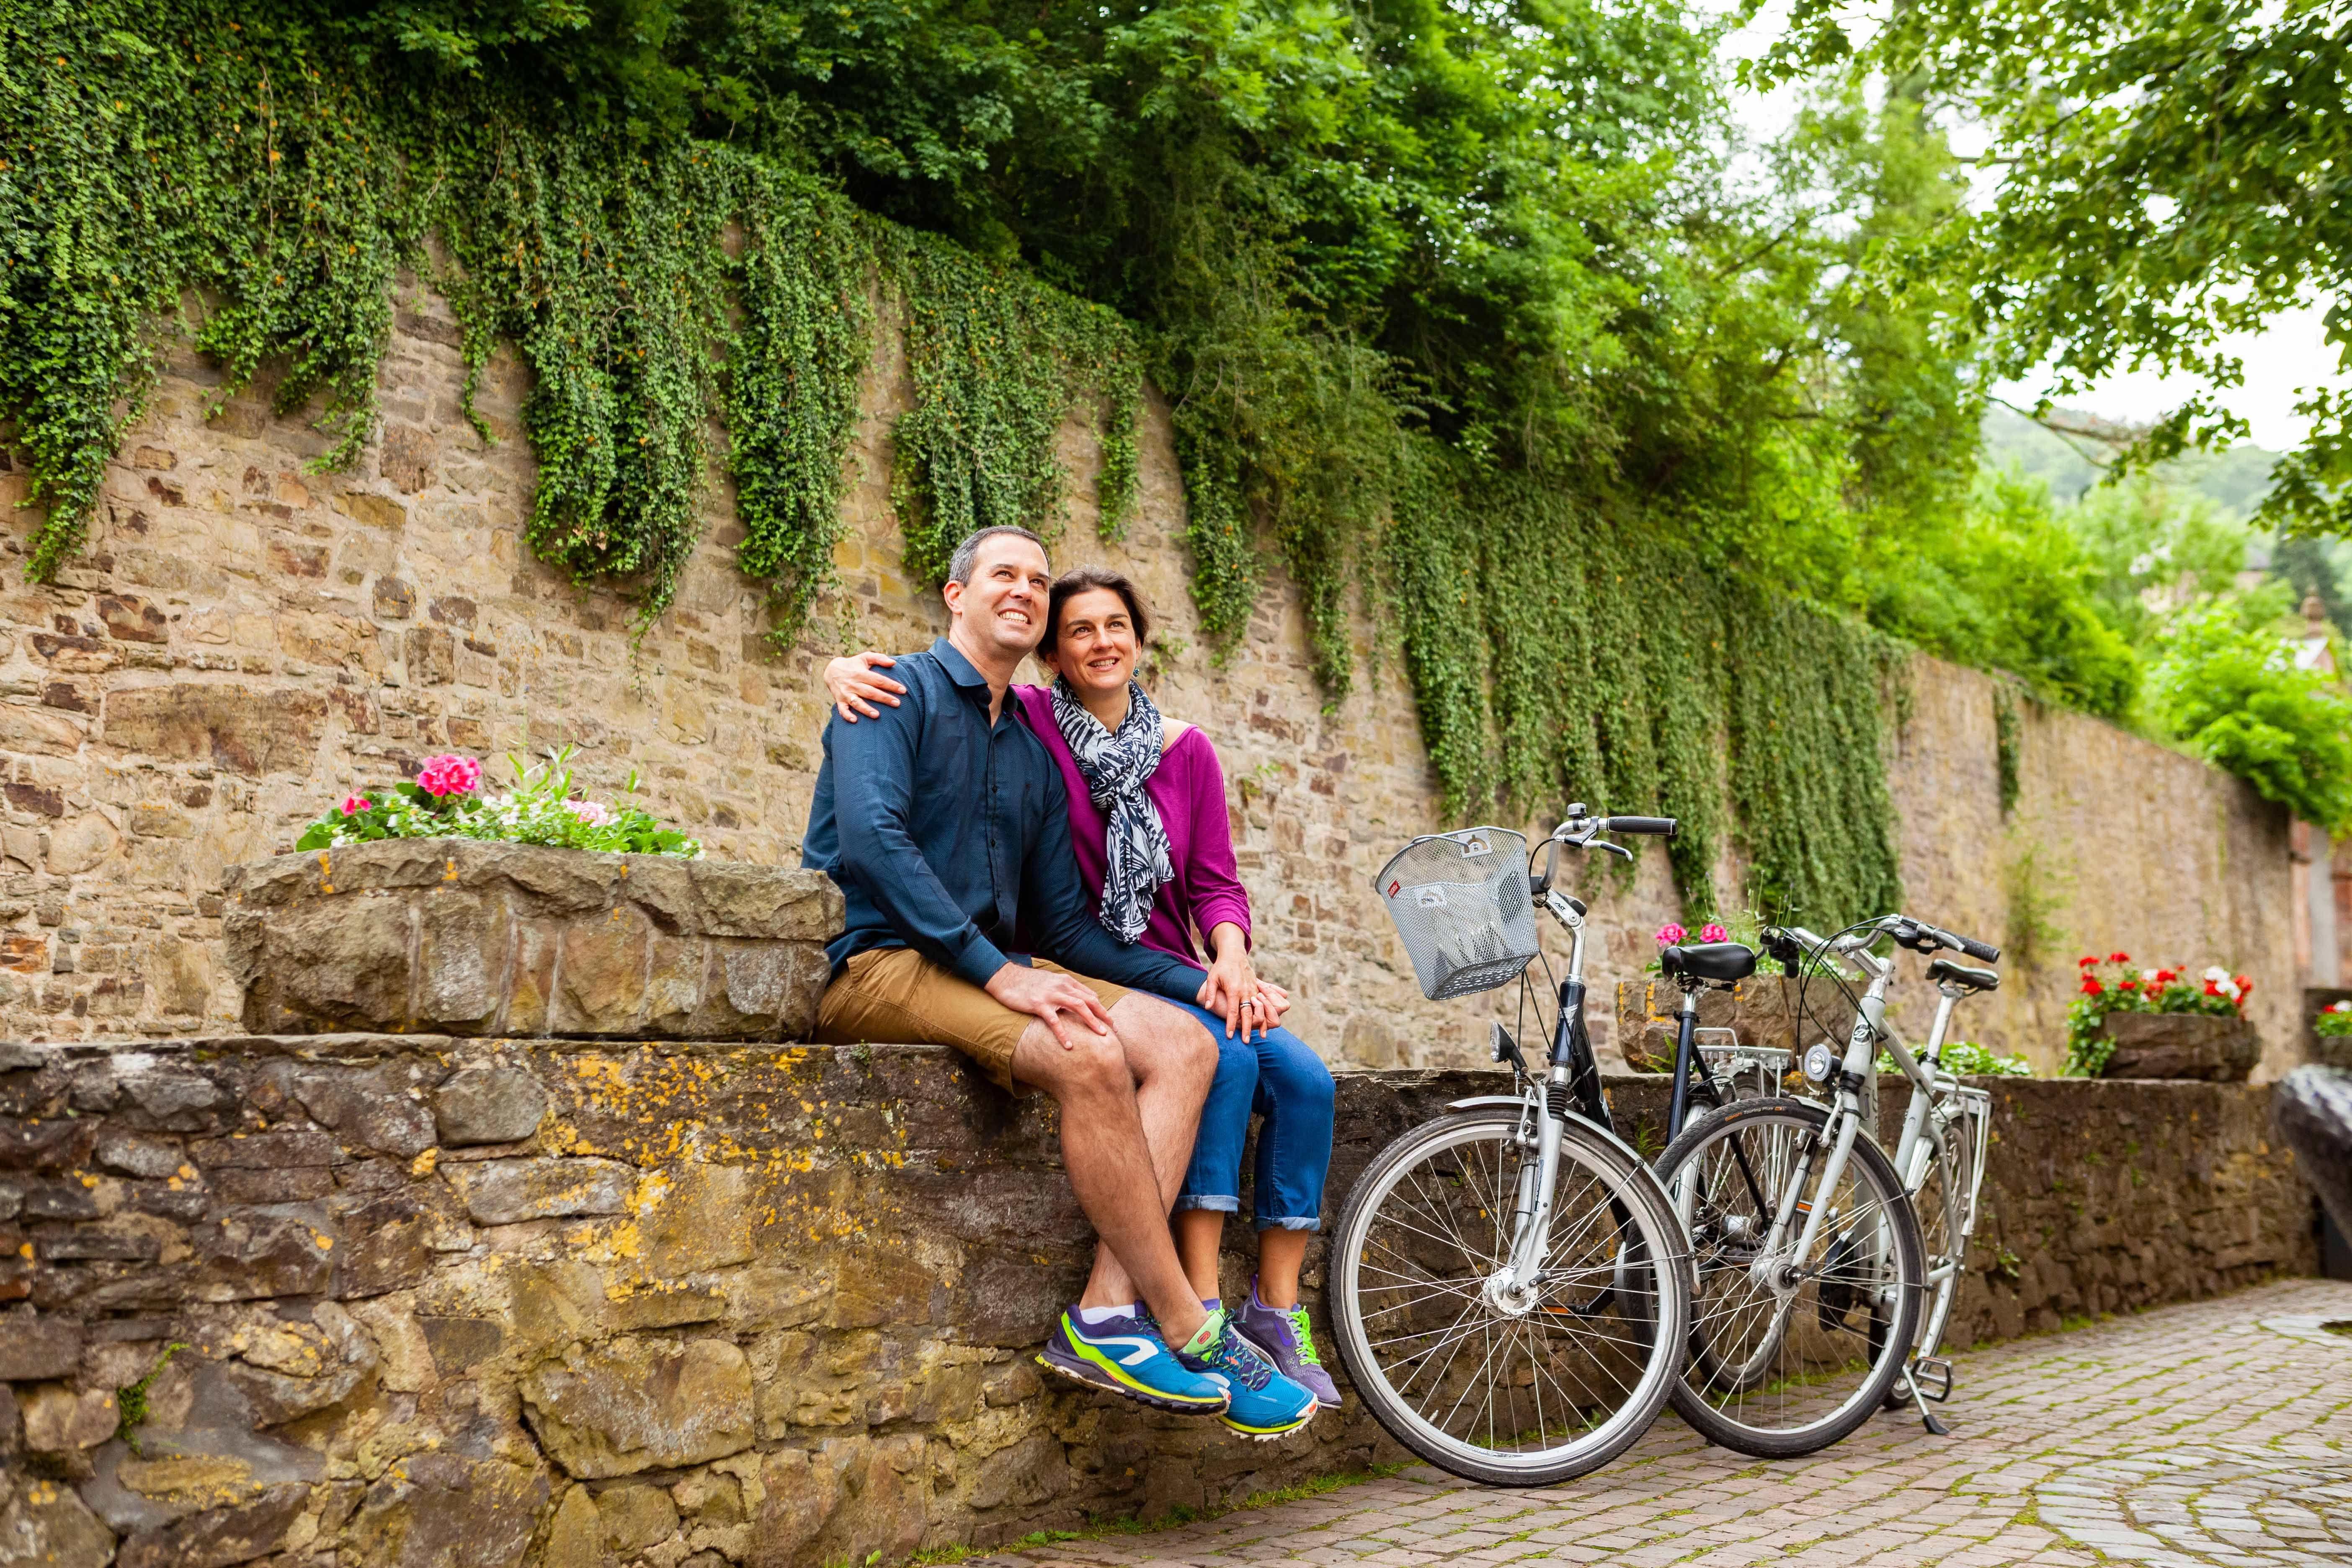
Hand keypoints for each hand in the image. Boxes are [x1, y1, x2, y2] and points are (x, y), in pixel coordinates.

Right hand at [824, 652, 906, 722]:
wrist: (831, 670)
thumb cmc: (854, 664)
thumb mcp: (865, 657)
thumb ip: (879, 658)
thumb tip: (893, 662)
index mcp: (860, 673)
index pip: (878, 680)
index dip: (891, 685)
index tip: (903, 690)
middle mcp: (853, 684)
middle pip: (870, 692)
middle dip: (884, 698)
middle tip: (897, 704)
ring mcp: (846, 693)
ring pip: (857, 702)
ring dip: (866, 709)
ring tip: (877, 715)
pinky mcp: (839, 700)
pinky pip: (842, 709)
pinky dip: (847, 715)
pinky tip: (855, 720)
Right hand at [985, 963, 1115, 1049]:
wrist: (1006, 977)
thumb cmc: (1028, 982)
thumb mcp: (1050, 982)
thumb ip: (1064, 990)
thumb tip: (1076, 1002)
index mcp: (1066, 981)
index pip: (1089, 995)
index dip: (1101, 1008)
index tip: (1109, 1021)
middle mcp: (1062, 986)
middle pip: (1089, 1001)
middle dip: (1103, 1015)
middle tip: (1113, 1030)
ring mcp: (1051, 995)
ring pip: (1078, 1007)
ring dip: (1092, 1021)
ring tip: (1102, 1035)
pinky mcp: (1038, 1004)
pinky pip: (1054, 1020)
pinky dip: (1063, 1033)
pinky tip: (1069, 1045)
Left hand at [1196, 937, 1275, 1039]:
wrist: (1234, 955)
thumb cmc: (1221, 967)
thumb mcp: (1212, 978)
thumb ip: (1210, 993)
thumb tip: (1207, 1007)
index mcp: (1233, 989)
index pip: (1232, 1011)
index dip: (1231, 1024)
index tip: (1229, 1036)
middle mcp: (1245, 991)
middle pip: (1247, 1013)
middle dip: (1247, 1029)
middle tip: (1246, 1042)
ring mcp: (1252, 990)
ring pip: (1257, 1010)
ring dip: (1258, 1023)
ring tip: (1260, 1036)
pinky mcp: (1256, 988)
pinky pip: (1261, 1003)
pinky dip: (1263, 1014)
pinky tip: (1264, 1023)